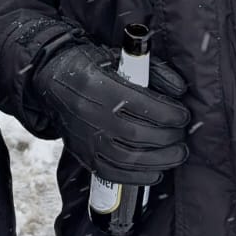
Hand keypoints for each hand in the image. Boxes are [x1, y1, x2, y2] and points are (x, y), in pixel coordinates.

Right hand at [32, 38, 189, 184]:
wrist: (52, 80)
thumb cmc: (92, 66)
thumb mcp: (120, 59)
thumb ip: (153, 72)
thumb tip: (181, 90)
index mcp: (97, 85)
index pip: (140, 105)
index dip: (168, 114)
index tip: (183, 115)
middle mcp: (89, 114)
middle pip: (137, 134)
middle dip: (168, 138)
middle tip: (182, 135)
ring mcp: (84, 137)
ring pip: (128, 158)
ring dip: (160, 160)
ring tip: (177, 154)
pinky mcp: (82, 154)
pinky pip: (112, 173)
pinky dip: (138, 177)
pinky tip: (156, 172)